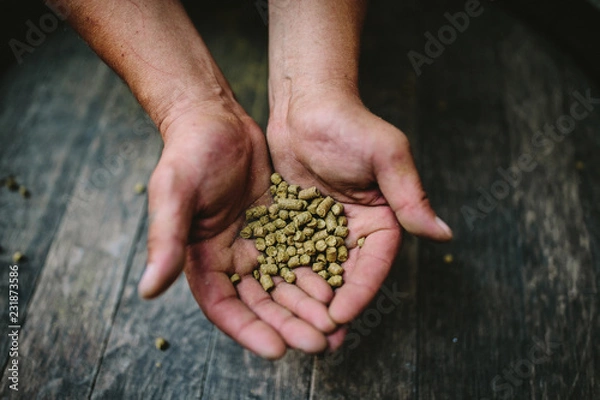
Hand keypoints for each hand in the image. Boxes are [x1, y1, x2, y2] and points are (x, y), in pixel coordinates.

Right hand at [138, 101, 336, 357]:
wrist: (216, 120)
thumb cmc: (188, 154)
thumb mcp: (174, 195)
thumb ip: (165, 241)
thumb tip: (147, 290)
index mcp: (201, 259)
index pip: (225, 307)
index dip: (250, 331)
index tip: (278, 349)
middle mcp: (230, 258)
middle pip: (261, 303)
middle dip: (289, 325)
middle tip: (320, 343)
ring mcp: (256, 242)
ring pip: (285, 284)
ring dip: (307, 306)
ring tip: (334, 324)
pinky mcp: (278, 225)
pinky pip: (300, 254)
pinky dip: (316, 272)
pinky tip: (338, 285)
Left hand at [267, 87, 452, 327]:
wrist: (305, 105)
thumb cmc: (349, 123)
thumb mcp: (386, 156)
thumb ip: (410, 196)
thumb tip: (444, 233)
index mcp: (384, 217)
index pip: (374, 263)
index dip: (360, 291)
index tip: (341, 315)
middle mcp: (355, 229)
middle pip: (347, 275)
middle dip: (334, 306)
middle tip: (319, 339)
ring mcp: (324, 228)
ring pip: (318, 272)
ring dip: (308, 301)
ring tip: (295, 330)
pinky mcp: (296, 223)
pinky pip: (291, 255)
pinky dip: (285, 277)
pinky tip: (271, 300)